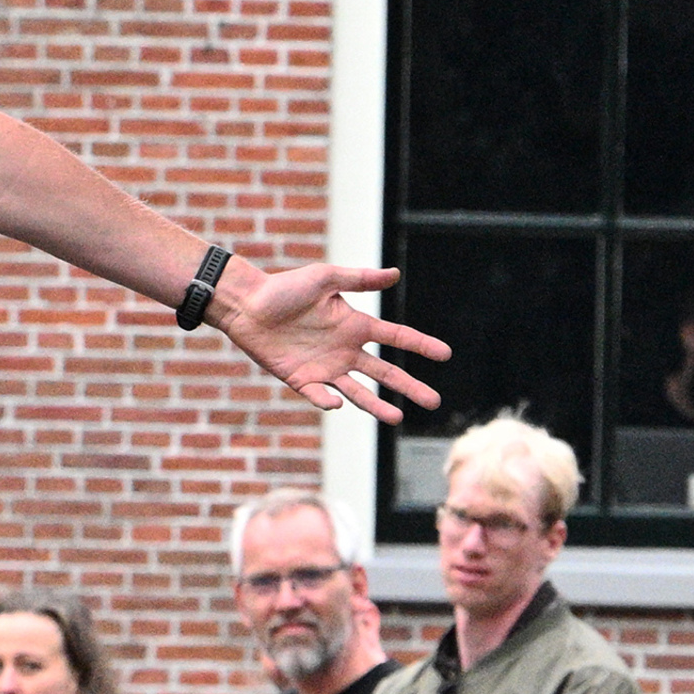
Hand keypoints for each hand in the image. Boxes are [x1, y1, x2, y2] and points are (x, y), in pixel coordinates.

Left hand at [208, 255, 451, 422]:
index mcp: (355, 325)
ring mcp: (325, 368)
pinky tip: (337, 402)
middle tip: (434, 402)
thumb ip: (358, 279)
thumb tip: (395, 274)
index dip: (421, 345)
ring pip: (359, 393)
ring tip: (398, 419)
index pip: (396, 338)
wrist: (248, 306)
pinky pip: (320, 396)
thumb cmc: (285, 288)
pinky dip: (328, 401)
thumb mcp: (325, 279)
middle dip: (410, 387)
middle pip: (385, 373)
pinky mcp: (302, 380)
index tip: (446, 354)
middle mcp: (345, 350)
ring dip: (377, 406)